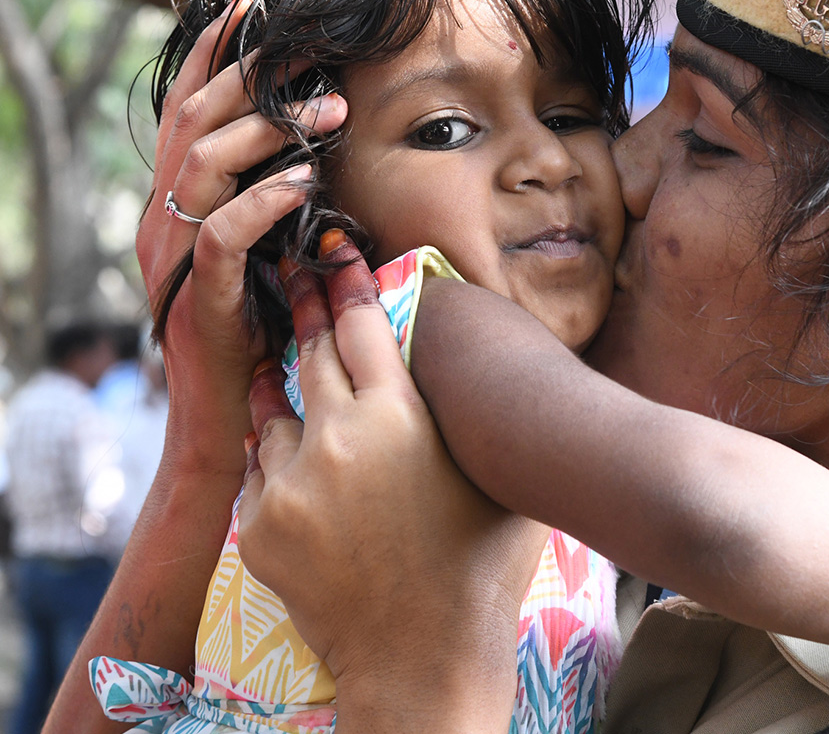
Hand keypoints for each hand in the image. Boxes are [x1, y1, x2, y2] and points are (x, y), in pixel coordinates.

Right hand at [137, 0, 345, 475]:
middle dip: (251, 79)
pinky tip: (306, 182)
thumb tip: (311, 154)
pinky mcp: (200, 297)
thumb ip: (267, 206)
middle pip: (193, 123)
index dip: (212, 58)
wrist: (227, 420)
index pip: (185, 114)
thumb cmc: (255, 335)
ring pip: (205, 165)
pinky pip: (223, 233)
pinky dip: (265, 201)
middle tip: (313, 56)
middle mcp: (163, 220)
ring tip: (328, 111)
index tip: (253, 12)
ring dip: (270, 130)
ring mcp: (175, 258)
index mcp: (175, 204)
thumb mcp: (262, 257)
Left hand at [238, 233, 546, 732]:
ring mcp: (292, 484)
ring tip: (281, 366)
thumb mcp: (495, 475)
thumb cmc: (482, 568)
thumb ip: (475, 415)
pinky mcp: (260, 525)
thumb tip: (483, 367)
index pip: (363, 325)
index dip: (345, 279)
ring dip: (283, 387)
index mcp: (403, 420)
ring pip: (274, 409)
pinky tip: (287, 448)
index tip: (331, 245)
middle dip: (308, 310)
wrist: (426, 659)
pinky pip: (257, 467)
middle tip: (300, 276)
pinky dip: (273, 453)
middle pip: (312, 352)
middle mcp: (340, 440)